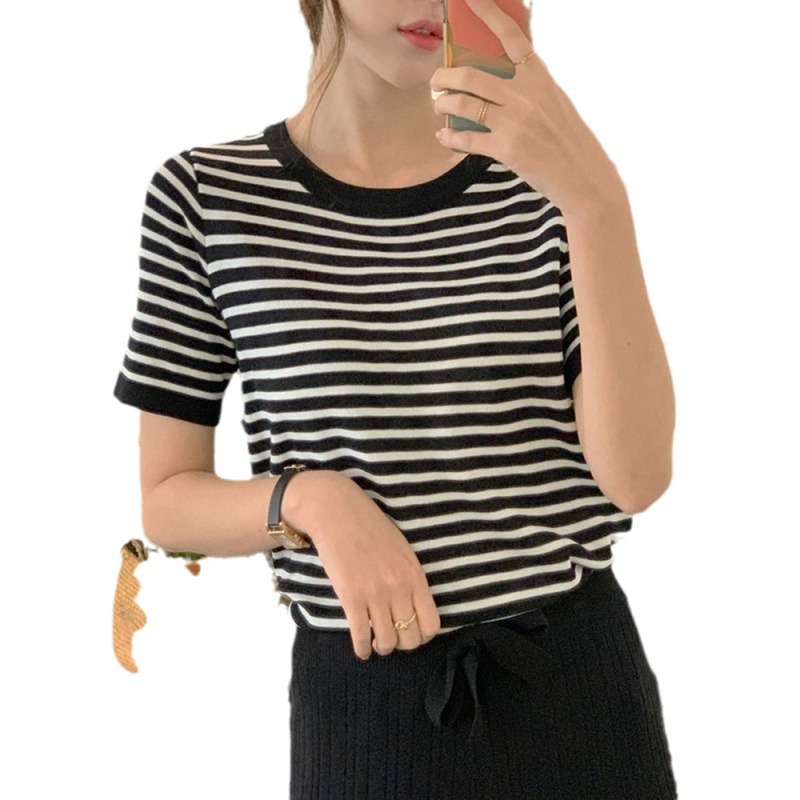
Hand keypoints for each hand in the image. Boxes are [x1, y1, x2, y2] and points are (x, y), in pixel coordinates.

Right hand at [291, 471, 440, 659]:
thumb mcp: (402, 550)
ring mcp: (374, 594)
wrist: (337, 512)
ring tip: (376, 643)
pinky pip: (361, 636)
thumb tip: (413, 606)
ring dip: (382, 648)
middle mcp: (399, 588)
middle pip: (410, 638)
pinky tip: (361, 649)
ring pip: (386, 642)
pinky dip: (362, 649)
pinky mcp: (350, 597)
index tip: (413, 633)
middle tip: (393, 639)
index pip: (431, 623)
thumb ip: (410, 577)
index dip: (423, 636)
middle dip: (403, 645)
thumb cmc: (370, 527)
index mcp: (415, 575)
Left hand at [430, 0, 621, 216]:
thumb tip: (502, 65)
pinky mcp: (507, 149)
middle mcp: (525, 94)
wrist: (582, 175)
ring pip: (463, 104)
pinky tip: (443, 136)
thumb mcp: (553, 98)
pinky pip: (467, 139)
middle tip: (435, 81)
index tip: (468, 0)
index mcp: (539, 76)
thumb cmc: (566, 137)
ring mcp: (515, 121)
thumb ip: (530, 80)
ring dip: (443, 104)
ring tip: (438, 105)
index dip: (487, 14)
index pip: (510, 36)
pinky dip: (450, 138)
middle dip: (444, 76)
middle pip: (471, 74)